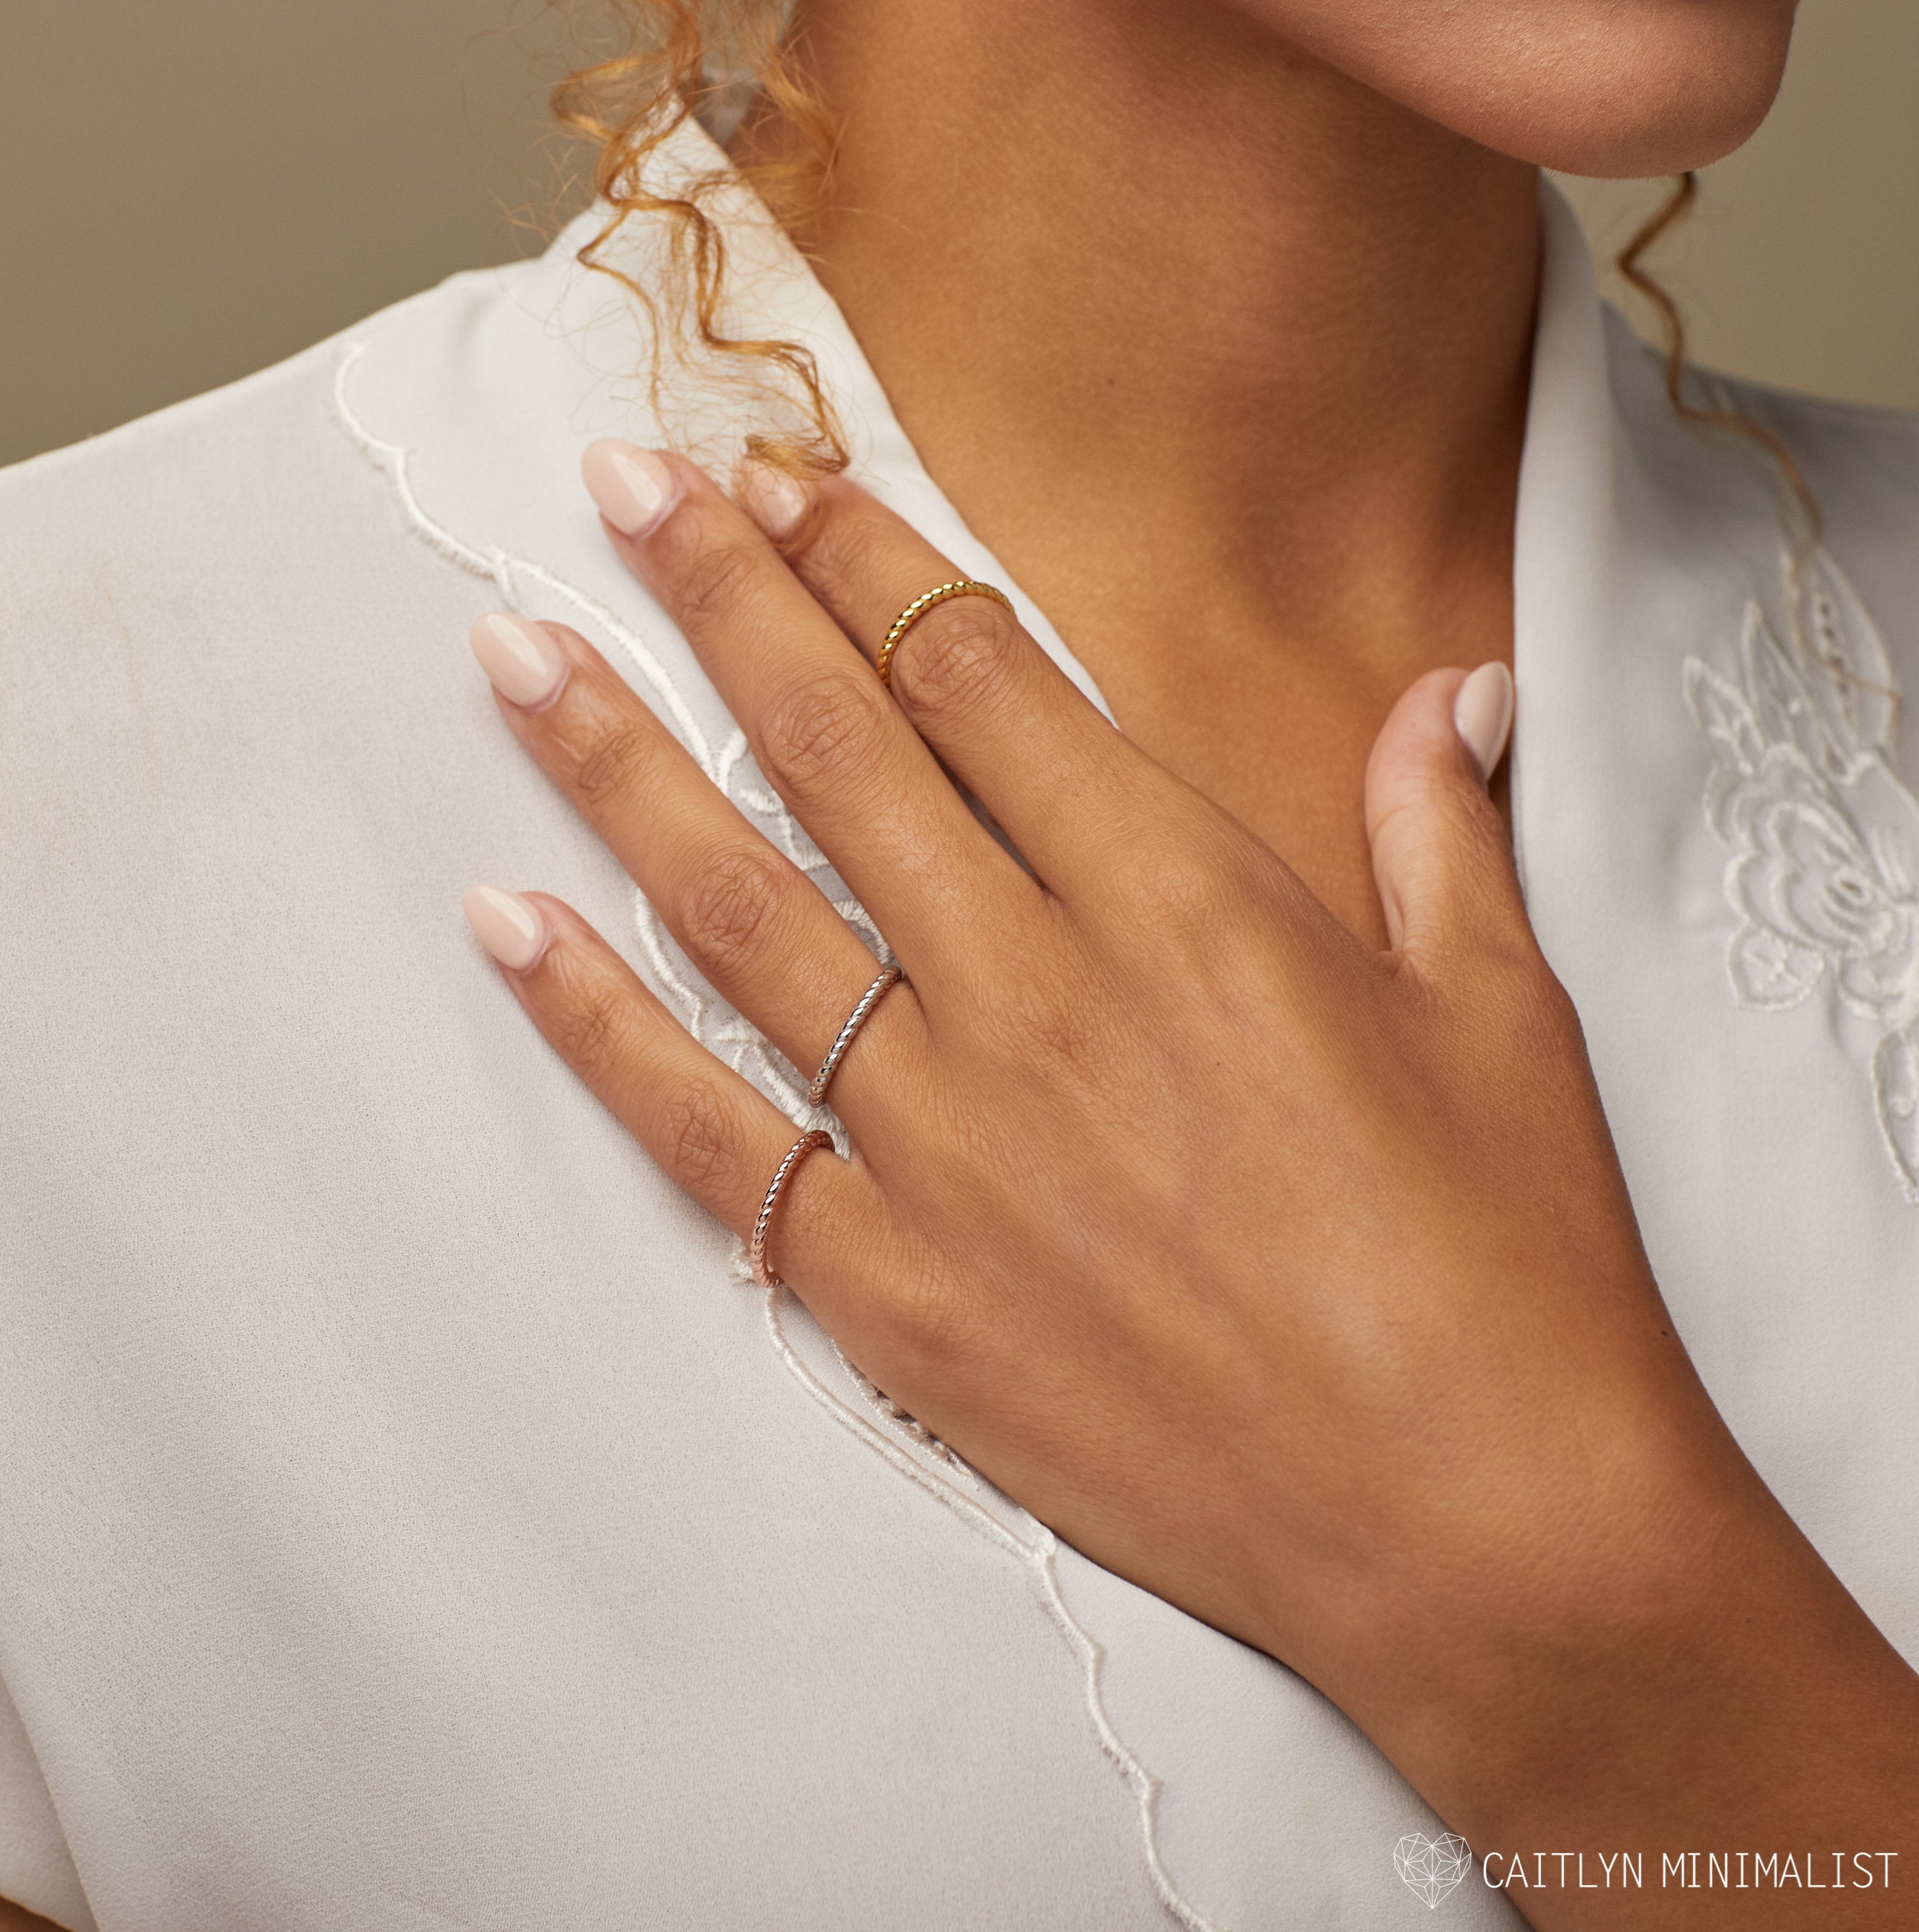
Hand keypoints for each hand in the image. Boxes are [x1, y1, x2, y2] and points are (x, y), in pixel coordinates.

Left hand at [464, 442, 1918, 1924]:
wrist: (1480, 1535)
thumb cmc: (1508, 1267)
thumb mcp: (1501, 1016)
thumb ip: (1436, 827)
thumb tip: (1451, 691)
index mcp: (1181, 899)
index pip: (977, 674)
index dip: (869, 560)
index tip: (785, 478)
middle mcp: (1033, 993)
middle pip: (836, 747)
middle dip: (717, 594)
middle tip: (618, 481)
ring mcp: (941, 1144)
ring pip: (738, 907)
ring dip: (615, 765)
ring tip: (510, 653)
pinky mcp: (890, 1289)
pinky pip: (705, 1135)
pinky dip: (594, 1025)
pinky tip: (504, 924)